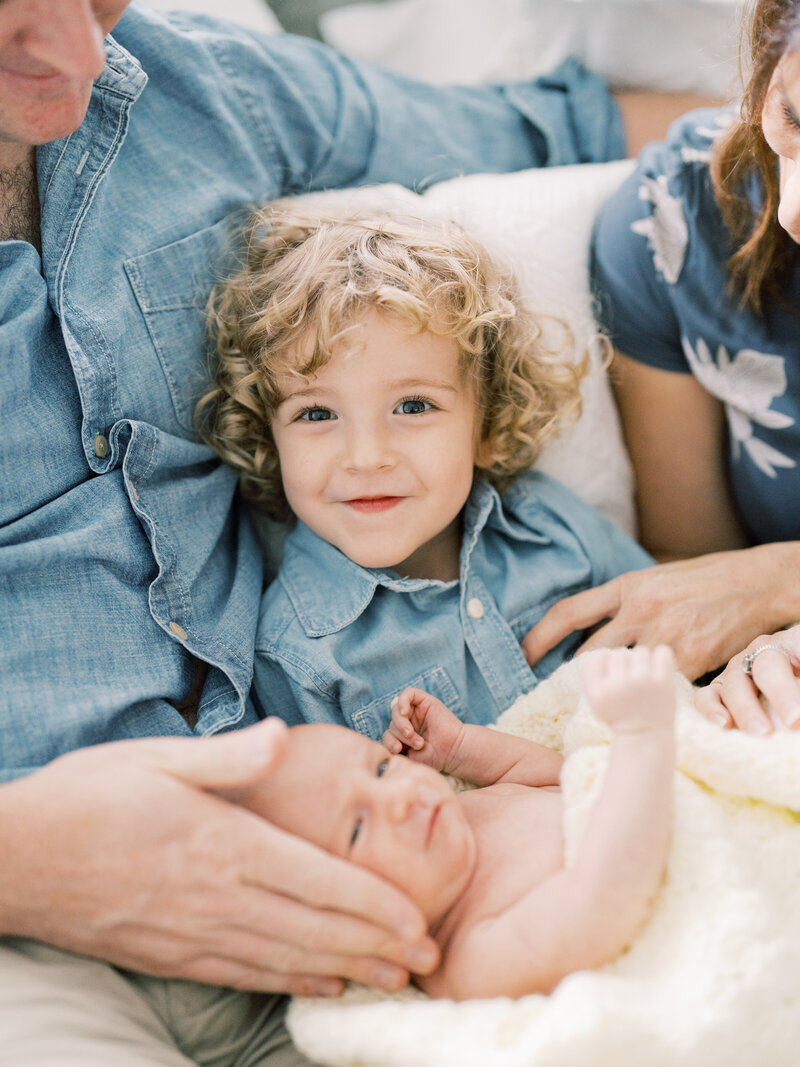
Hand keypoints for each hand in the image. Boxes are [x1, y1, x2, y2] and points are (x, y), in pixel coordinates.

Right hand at [0, 720, 437, 994]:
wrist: (18, 859)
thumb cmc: (89, 797)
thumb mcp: (154, 757)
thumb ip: (225, 756)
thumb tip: (280, 736)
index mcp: (223, 841)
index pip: (318, 881)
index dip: (375, 906)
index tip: (419, 921)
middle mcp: (217, 895)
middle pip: (315, 929)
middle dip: (378, 946)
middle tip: (428, 960)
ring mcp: (193, 932)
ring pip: (286, 959)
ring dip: (346, 970)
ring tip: (393, 979)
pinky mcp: (169, 954)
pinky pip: (242, 975)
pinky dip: (288, 983)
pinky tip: (319, 986)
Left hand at [382, 687, 463, 772]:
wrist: (454, 752)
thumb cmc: (434, 758)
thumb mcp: (410, 758)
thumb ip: (394, 751)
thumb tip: (379, 747)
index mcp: (403, 736)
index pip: (386, 735)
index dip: (388, 742)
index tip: (397, 751)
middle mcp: (408, 722)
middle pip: (391, 723)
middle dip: (399, 736)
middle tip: (416, 745)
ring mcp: (416, 711)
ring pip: (396, 710)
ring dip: (401, 725)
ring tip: (415, 737)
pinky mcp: (424, 701)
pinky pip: (408, 693)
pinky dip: (402, 701)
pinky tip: (405, 712)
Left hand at [521, 544, 799, 680]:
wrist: (757, 584)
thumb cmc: (706, 581)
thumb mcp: (657, 579)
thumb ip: (626, 600)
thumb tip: (596, 624)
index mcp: (628, 587)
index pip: (570, 612)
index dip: (540, 636)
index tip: (523, 656)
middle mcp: (640, 611)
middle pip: (589, 654)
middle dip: (573, 677)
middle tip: (559, 694)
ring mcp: (663, 638)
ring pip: (620, 675)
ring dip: (611, 690)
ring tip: (607, 702)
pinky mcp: (688, 661)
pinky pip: (656, 687)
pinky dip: (649, 695)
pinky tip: (647, 703)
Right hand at [580, 646, 676, 734]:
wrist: (645, 735)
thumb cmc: (618, 714)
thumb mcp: (595, 701)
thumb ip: (592, 675)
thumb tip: (604, 650)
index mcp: (598, 693)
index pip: (597, 657)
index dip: (604, 662)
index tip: (611, 675)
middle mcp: (618, 686)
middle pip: (619, 653)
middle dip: (624, 663)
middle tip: (629, 680)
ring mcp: (642, 683)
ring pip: (640, 651)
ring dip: (642, 662)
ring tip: (643, 677)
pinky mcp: (663, 683)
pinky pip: (662, 652)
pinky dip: (661, 658)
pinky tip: (658, 670)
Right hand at [694, 625, 799, 734]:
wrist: (787, 681)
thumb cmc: (799, 684)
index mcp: (794, 642)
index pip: (799, 648)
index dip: (795, 683)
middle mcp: (764, 650)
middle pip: (768, 666)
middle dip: (781, 693)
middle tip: (795, 722)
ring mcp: (738, 668)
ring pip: (735, 683)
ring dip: (747, 709)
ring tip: (762, 733)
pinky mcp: (720, 689)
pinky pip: (708, 695)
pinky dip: (711, 709)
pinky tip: (723, 726)